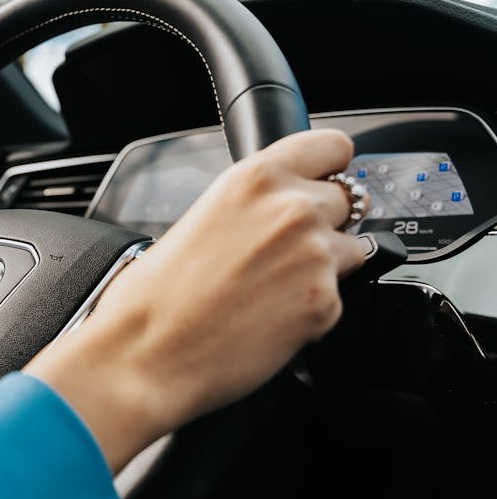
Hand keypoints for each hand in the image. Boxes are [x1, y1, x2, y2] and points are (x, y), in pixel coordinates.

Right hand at [26, 129, 367, 471]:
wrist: (147, 352)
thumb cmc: (155, 295)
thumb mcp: (200, 217)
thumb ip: (253, 203)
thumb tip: (284, 208)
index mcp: (255, 178)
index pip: (333, 146)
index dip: (330, 169)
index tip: (325, 182)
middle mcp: (292, 208)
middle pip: (349, 201)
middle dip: (327, 223)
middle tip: (284, 254)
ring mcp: (315, 255)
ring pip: (352, 251)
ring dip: (323, 268)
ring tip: (272, 291)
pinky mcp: (325, 303)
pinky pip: (337, 299)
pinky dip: (311, 311)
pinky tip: (268, 319)